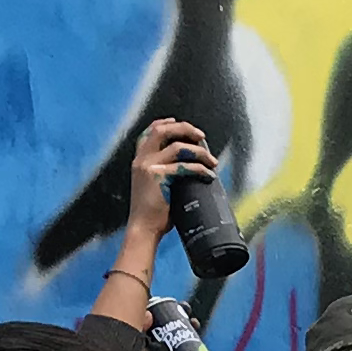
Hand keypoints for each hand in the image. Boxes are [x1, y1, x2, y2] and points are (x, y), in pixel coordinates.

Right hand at [124, 117, 213, 247]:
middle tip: (201, 136)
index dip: (164, 123)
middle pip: (163, 131)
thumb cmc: (152, 214)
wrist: (143, 229)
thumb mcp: (154, 187)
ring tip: (212, 161)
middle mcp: (141, 160)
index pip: (149, 132)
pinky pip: (185, 166)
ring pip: (178, 146)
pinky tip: (209, 175)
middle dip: (185, 129)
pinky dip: (201, 169)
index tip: (177, 121)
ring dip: (200, 152)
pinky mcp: (158, 176)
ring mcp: (148, 166)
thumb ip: (164, 173)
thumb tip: (189, 166)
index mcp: (139, 161)